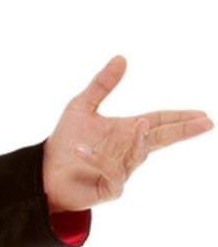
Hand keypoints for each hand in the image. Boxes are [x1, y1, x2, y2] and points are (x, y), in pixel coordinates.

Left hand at [43, 55, 211, 210]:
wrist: (44, 170)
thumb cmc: (65, 140)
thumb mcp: (81, 106)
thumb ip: (101, 85)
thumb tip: (121, 58)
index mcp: (127, 129)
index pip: (160, 120)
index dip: (181, 117)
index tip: (203, 115)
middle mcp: (129, 149)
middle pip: (161, 138)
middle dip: (182, 130)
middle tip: (204, 123)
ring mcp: (121, 170)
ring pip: (138, 154)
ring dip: (138, 139)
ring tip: (140, 123)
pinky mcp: (109, 187)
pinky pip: (113, 173)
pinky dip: (99, 160)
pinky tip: (82, 150)